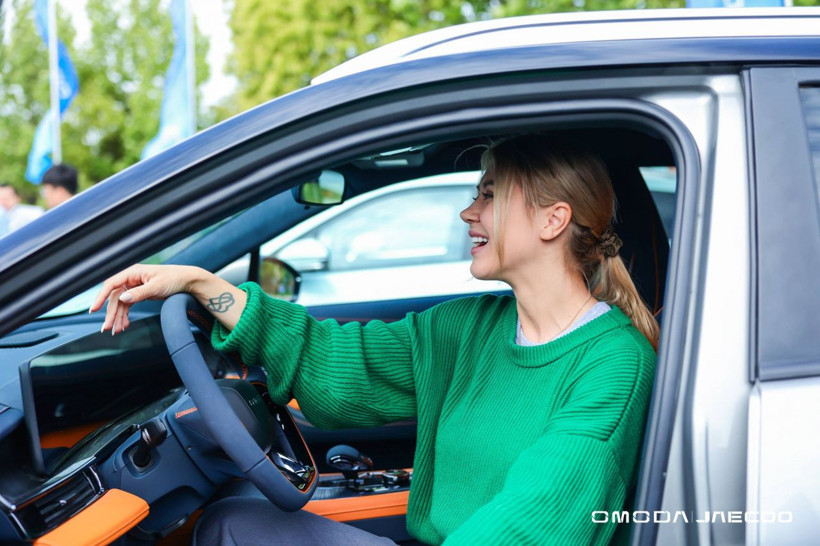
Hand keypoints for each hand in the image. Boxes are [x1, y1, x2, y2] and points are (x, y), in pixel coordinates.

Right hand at [90, 264, 206, 334]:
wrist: (188, 281)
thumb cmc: (174, 278)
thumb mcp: (157, 286)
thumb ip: (140, 293)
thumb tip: (122, 298)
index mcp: (133, 273)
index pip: (111, 284)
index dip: (101, 297)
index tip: (94, 309)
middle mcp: (131, 279)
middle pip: (115, 297)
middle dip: (111, 313)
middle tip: (107, 328)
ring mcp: (135, 287)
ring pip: (120, 304)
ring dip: (118, 317)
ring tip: (116, 331)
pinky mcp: (139, 294)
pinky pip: (127, 306)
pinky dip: (125, 316)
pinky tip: (124, 325)